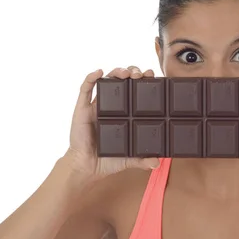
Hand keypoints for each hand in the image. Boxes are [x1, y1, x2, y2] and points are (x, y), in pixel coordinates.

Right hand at [64, 66, 160, 183]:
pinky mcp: (82, 108)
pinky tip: (99, 72)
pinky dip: (91, 77)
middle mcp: (111, 105)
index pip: (136, 90)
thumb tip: (157, 162)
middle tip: (141, 74)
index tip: (153, 75)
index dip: (144, 81)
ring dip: (117, 71)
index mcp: (124, 113)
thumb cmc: (108, 159)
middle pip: (123, 80)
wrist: (87, 168)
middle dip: (133, 72)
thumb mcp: (129, 159)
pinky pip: (85, 89)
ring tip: (126, 73)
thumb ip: (142, 159)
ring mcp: (96, 105)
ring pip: (107, 80)